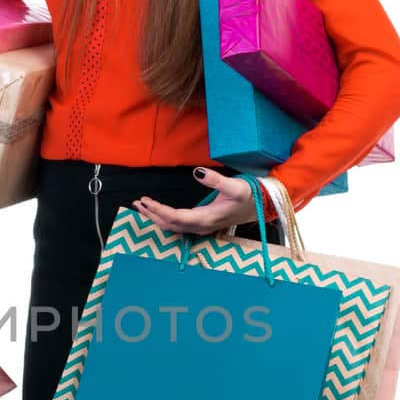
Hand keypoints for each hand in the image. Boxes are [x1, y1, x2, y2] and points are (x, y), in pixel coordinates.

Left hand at [133, 167, 260, 235]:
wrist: (262, 206)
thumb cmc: (250, 195)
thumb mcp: (235, 186)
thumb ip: (216, 180)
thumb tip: (198, 172)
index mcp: (207, 218)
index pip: (175, 217)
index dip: (158, 210)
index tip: (145, 200)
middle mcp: (201, 226)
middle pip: (169, 224)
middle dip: (152, 214)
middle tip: (137, 202)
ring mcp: (202, 227)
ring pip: (173, 226)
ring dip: (156, 217)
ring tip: (142, 206)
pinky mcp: (202, 224)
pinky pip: (178, 225)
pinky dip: (164, 218)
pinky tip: (157, 211)